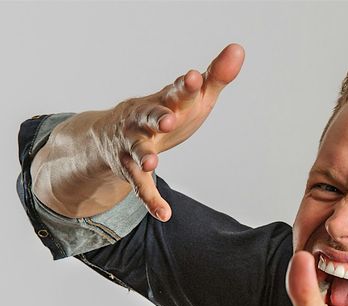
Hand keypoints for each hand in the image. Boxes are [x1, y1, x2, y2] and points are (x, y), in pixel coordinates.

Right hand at [97, 43, 243, 220]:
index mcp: (163, 101)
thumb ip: (215, 76)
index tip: (194, 78)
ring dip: (145, 155)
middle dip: (157, 117)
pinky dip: (151, 200)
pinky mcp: (129, 170)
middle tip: (168, 119)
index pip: (174, 91)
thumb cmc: (162, 111)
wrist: (109, 134)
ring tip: (154, 163)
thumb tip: (239, 49)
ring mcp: (133, 144)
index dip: (184, 86)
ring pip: (137, 150)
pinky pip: (139, 186)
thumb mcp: (189, 96)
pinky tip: (164, 214)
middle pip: (149, 116)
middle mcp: (143, 120)